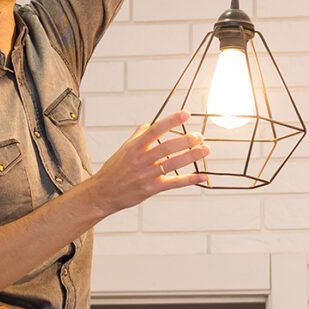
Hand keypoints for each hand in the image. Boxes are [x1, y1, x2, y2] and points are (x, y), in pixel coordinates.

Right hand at [86, 111, 208, 215]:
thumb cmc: (113, 170)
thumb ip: (138, 136)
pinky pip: (174, 183)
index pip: (155, 129)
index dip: (172, 121)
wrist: (103, 193)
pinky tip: (202, 175)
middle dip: (186, 140)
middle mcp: (141, 159)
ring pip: (172, 163)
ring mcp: (146, 174)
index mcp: (135, 146)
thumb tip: (149, 124)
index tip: (186, 114)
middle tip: (199, 136)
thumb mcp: (123, 149)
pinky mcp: (151, 188)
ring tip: (205, 150)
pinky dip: (190, 179)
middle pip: (167, 147)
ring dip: (191, 156)